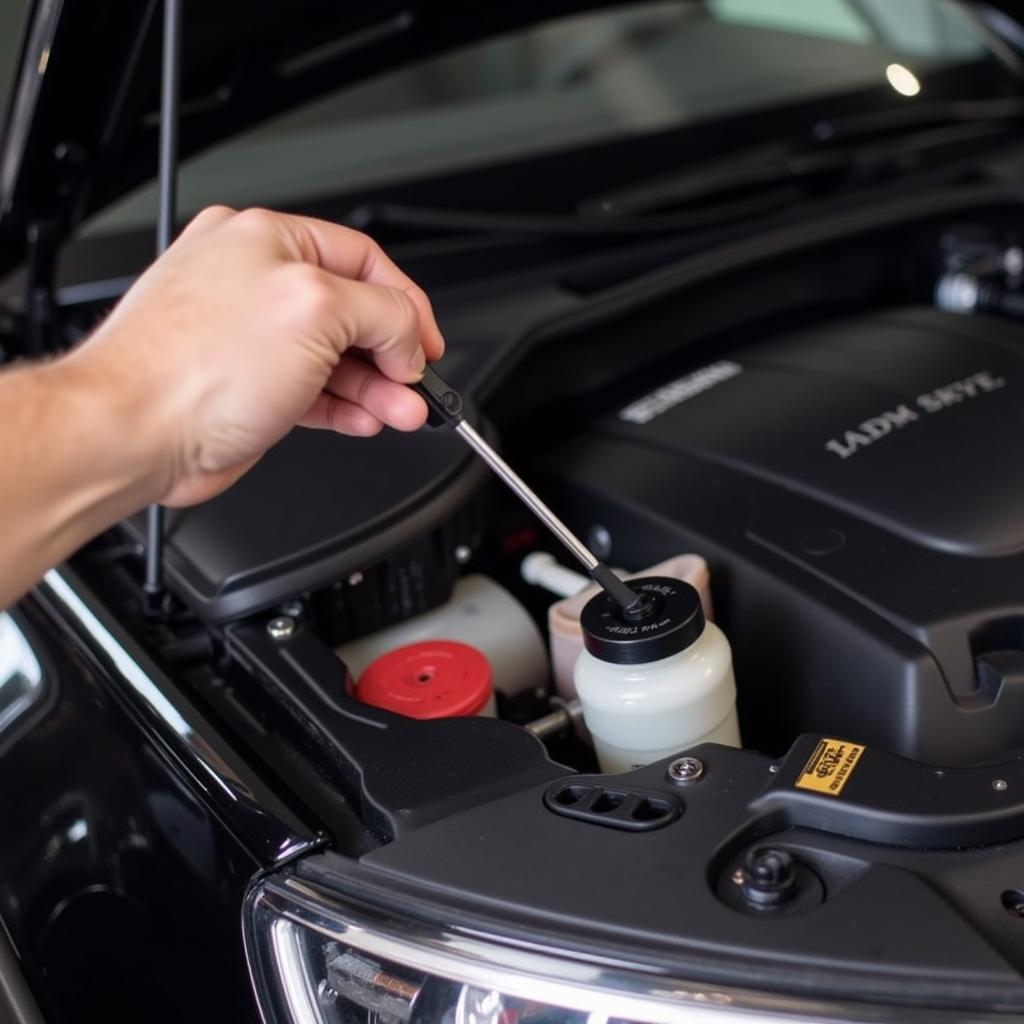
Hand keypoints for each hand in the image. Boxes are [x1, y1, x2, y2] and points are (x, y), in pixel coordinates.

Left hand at [69, 206, 443, 506]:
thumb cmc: (193, 367)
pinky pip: (313, 392)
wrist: (133, 433)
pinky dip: (345, 407)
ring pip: (336, 358)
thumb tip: (409, 336)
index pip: (363, 260)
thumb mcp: (317, 311)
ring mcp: (250, 338)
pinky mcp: (247, 387)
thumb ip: (383, 314)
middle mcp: (255, 283)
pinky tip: (365, 420)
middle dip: (393, 354)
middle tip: (417, 385)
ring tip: (401, 412)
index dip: (407, 302)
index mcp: (266, 241)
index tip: (428, 342)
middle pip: (353, 313)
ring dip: (376, 389)